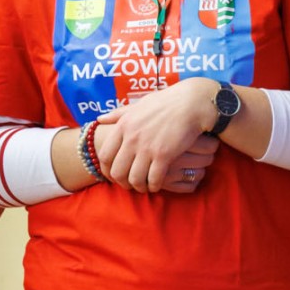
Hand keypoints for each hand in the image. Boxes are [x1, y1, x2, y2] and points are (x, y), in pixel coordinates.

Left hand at [100, 77, 219, 191]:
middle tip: (129, 185)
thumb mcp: (137, 105)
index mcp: (123, 125)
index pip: (105, 155)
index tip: (113, 176)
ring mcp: (147, 147)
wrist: (190, 103)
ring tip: (144, 187)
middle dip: (122, 183)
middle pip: (117, 171)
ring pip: (134, 179)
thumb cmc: (165, 102)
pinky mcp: (164, 155)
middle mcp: (132, 138)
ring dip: (139, 187)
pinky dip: (154, 186)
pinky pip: (153, 179)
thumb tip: (99, 119)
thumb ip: (118, 114)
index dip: (107, 170)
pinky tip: (157, 184)